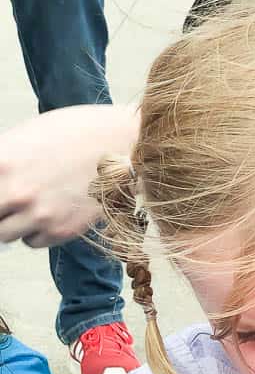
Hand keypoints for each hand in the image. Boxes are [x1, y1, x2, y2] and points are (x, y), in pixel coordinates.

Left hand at [0, 105, 136, 245]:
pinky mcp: (61, 231)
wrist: (124, 145)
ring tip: (29, 205)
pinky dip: (35, 231)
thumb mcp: (27, 137)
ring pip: (4, 234)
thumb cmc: (76, 133)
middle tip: (9, 204)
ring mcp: (39, 215)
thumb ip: (2, 162)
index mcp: (1, 162)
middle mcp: (16, 192)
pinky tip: (50, 211)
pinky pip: (32, 241)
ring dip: (11, 223)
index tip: (0, 199)